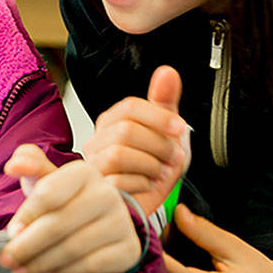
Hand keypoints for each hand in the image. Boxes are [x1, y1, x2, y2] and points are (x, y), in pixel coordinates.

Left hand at [0, 145, 142, 272]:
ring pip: (72, 248)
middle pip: (58, 224)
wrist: (102, 222)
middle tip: (6, 260)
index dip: (26, 216)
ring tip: (20, 270)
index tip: (10, 232)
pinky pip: (90, 265)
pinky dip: (65, 271)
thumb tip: (13, 166)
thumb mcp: (46, 178)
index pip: (49, 194)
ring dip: (40, 263)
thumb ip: (27, 165)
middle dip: (27, 246)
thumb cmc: (66, 200)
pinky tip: (48, 272)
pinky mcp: (127, 249)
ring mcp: (121, 223)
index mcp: (84, 173)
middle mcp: (107, 195)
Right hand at [83, 65, 188, 216]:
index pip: (129, 107)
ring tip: (160, 172)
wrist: (153, 201)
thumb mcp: (167, 131)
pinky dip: (143, 184)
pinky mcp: (96, 189)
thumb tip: (167, 71)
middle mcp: (96, 141)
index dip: (159, 116)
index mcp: (111, 122)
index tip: (180, 128)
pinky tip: (148, 185)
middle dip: (159, 145)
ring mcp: (93, 166)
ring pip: (119, 154)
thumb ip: (165, 101)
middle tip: (173, 158)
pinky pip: (118, 181)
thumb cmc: (156, 165)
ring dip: (152, 165)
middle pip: (126, 130)